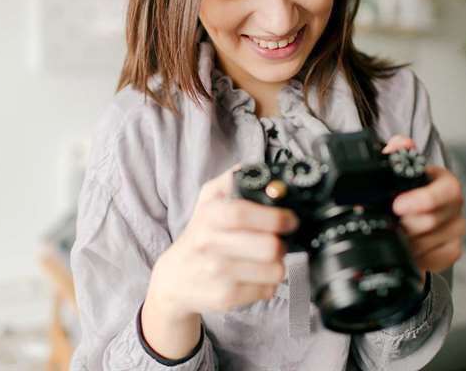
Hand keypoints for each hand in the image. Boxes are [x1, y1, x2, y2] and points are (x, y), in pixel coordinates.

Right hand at [148, 164, 299, 319]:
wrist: (175, 279)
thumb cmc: (199, 236)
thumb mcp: (207, 202)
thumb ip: (230, 181)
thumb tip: (256, 168)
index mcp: (209, 217)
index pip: (242, 213)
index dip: (274, 216)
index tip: (290, 219)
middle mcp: (210, 245)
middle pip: (268, 247)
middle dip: (282, 243)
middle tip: (278, 240)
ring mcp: (218, 274)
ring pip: (274, 270)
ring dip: (277, 264)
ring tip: (264, 259)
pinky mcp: (226, 298)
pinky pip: (267, 290)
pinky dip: (267, 283)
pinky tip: (254, 276)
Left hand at [382, 135, 465, 275]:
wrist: (406, 215)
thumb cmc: (401, 190)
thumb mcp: (395, 170)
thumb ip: (395, 154)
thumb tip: (400, 143)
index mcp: (444, 182)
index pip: (445, 191)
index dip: (422, 200)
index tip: (397, 206)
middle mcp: (455, 205)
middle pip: (432, 221)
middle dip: (404, 225)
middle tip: (388, 223)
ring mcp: (457, 228)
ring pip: (431, 242)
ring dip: (408, 242)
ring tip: (394, 235)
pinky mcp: (454, 249)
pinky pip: (438, 259)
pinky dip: (419, 257)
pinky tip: (408, 249)